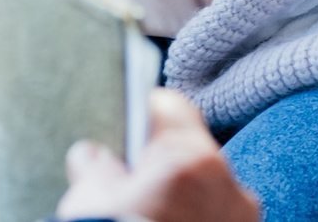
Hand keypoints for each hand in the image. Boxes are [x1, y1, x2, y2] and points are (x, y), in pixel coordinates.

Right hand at [57, 89, 258, 221]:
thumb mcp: (88, 204)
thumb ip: (93, 169)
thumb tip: (92, 156)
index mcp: (190, 159)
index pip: (170, 107)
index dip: (143, 114)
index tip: (125, 129)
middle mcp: (229, 186)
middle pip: (192, 153)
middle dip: (164, 167)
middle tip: (131, 185)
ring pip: (209, 193)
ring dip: (185, 202)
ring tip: (149, 219)